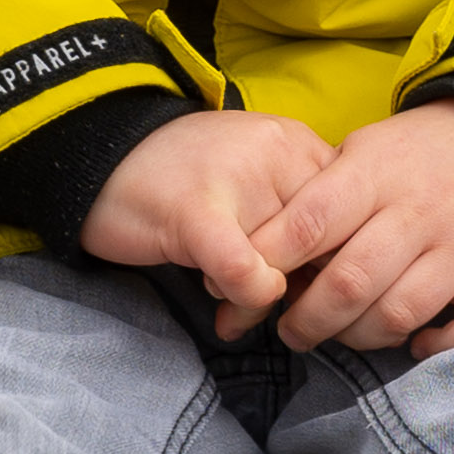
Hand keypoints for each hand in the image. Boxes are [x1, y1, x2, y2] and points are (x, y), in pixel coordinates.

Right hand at [81, 105, 330, 335]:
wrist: (100, 151)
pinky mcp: (196, 210)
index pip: (354, 217)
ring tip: (227, 295)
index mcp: (299, 145)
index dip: (338, 265)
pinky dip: (242, 297)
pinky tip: (224, 308)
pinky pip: (242, 270)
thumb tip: (332, 286)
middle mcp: (279, 153)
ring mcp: (239, 179)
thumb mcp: (256, 185)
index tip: (309, 290)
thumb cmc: (182, 179)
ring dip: (259, 298)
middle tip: (265, 304)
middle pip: (326, 244)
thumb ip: (298, 222)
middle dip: (302, 291)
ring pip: (285, 264)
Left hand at [261, 96, 453, 357]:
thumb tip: (255, 258)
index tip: (249, 289)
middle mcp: (422, 209)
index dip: (268, 265)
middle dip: (306, 321)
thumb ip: (318, 198)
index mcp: (376, 173)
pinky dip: (439, 347)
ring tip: (346, 336)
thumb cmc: (421, 155)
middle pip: (348, 282)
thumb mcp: (366, 150)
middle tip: (292, 332)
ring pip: (400, 314)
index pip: (308, 224)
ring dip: (360, 339)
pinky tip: (418, 343)